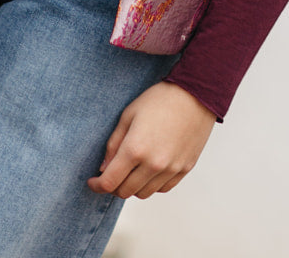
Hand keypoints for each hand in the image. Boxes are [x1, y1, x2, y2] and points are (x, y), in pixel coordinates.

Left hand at [87, 80, 215, 199]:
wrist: (196, 94)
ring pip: (143, 194)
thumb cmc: (160, 99)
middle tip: (111, 174)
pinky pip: (162, 189)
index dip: (96, 186)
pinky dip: (152, 184)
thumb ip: (114, 144)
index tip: (93, 181)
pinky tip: (149, 170)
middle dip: (113, 186)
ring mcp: (170, 169)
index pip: (109, 182)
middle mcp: (153, 165)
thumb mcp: (129, 114)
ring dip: (133, 186)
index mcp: (135, 149)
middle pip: (124, 192)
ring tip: (131, 170)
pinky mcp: (184, 170)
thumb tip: (104, 168)